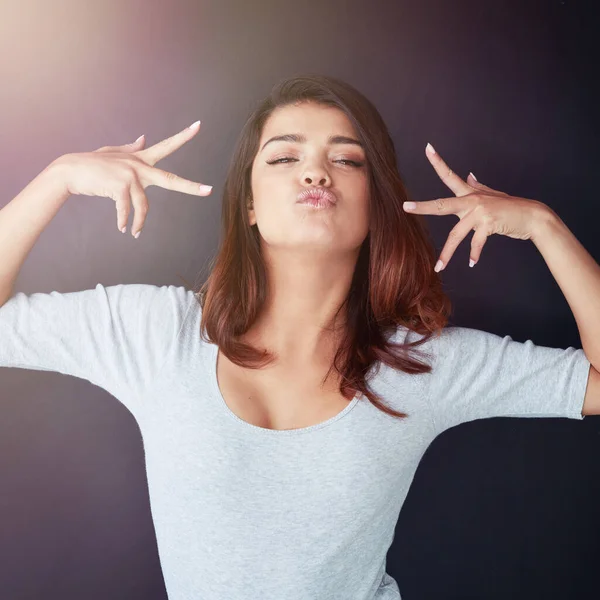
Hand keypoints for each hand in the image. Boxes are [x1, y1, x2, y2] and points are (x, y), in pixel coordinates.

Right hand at [52, 120, 212, 237]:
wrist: (70, 171)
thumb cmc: (92, 164)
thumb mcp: (114, 153)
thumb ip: (132, 148)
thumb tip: (145, 139)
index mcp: (140, 158)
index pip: (167, 146)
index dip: (183, 136)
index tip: (198, 126)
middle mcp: (139, 165)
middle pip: (170, 179)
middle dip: (190, 187)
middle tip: (209, 191)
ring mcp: (130, 175)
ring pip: (144, 205)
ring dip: (138, 223)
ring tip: (134, 233)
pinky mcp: (119, 186)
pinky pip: (127, 210)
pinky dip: (124, 221)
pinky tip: (122, 228)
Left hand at [403, 143, 549, 271]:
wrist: (532, 216)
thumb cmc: (510, 208)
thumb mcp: (492, 195)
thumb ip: (478, 187)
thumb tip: (469, 175)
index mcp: (470, 193)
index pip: (450, 176)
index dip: (438, 162)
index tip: (428, 148)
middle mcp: (472, 200)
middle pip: (442, 204)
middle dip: (423, 207)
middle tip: (406, 207)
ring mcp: (480, 212)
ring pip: (456, 234)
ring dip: (447, 254)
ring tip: (438, 268)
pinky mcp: (489, 224)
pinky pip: (476, 242)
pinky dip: (474, 254)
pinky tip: (472, 263)